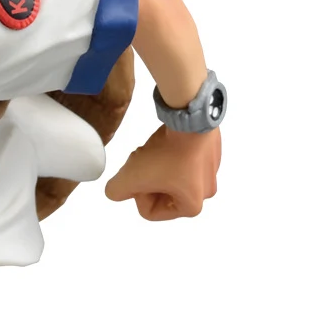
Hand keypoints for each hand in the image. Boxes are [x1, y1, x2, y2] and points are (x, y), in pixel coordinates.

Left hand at [104, 125, 220, 220]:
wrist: (189, 118)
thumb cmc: (166, 154)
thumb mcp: (130, 178)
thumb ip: (116, 191)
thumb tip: (117, 191)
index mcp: (192, 206)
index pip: (151, 211)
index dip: (138, 195)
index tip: (139, 177)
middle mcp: (206, 192)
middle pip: (161, 194)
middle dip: (148, 180)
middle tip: (142, 162)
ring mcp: (212, 171)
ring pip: (171, 176)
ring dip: (158, 167)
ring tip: (153, 151)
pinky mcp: (212, 151)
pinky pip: (183, 161)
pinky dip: (171, 154)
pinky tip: (166, 142)